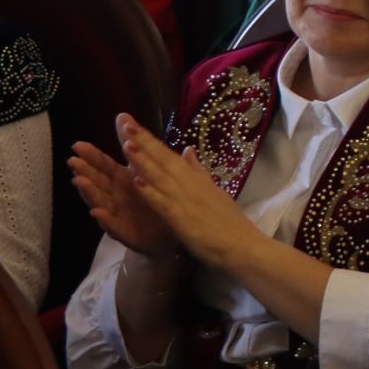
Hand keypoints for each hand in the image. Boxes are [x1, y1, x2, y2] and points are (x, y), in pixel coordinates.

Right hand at [70, 133, 178, 257]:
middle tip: (73, 160)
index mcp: (125, 180)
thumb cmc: (159, 200)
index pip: (106, 166)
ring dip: (89, 192)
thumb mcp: (153, 173)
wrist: (172, 233)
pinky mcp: (125, 232)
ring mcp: (118, 214)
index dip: (93, 156)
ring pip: (100, 201)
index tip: (78, 145)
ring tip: (79, 182)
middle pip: (98, 182)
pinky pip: (114, 226)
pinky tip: (97, 212)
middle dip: (85, 171)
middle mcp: (117, 196)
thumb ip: (144, 153)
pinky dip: (105, 219)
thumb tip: (136, 123)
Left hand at [109, 114, 258, 269]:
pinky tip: (137, 181)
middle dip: (144, 142)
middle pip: (164, 161)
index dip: (151, 141)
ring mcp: (186, 201)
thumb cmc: (228, 222)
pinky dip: (150, 192)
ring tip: (127, 144)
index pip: (170, 156)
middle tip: (126, 124)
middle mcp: (191, 185)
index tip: (134, 125)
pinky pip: (163, 204)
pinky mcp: (182, 219)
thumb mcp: (213, 191)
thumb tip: (187, 149)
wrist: (242, 245)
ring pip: (161, 178)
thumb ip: (197, 171)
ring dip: (143, 161)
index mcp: (197, 179)